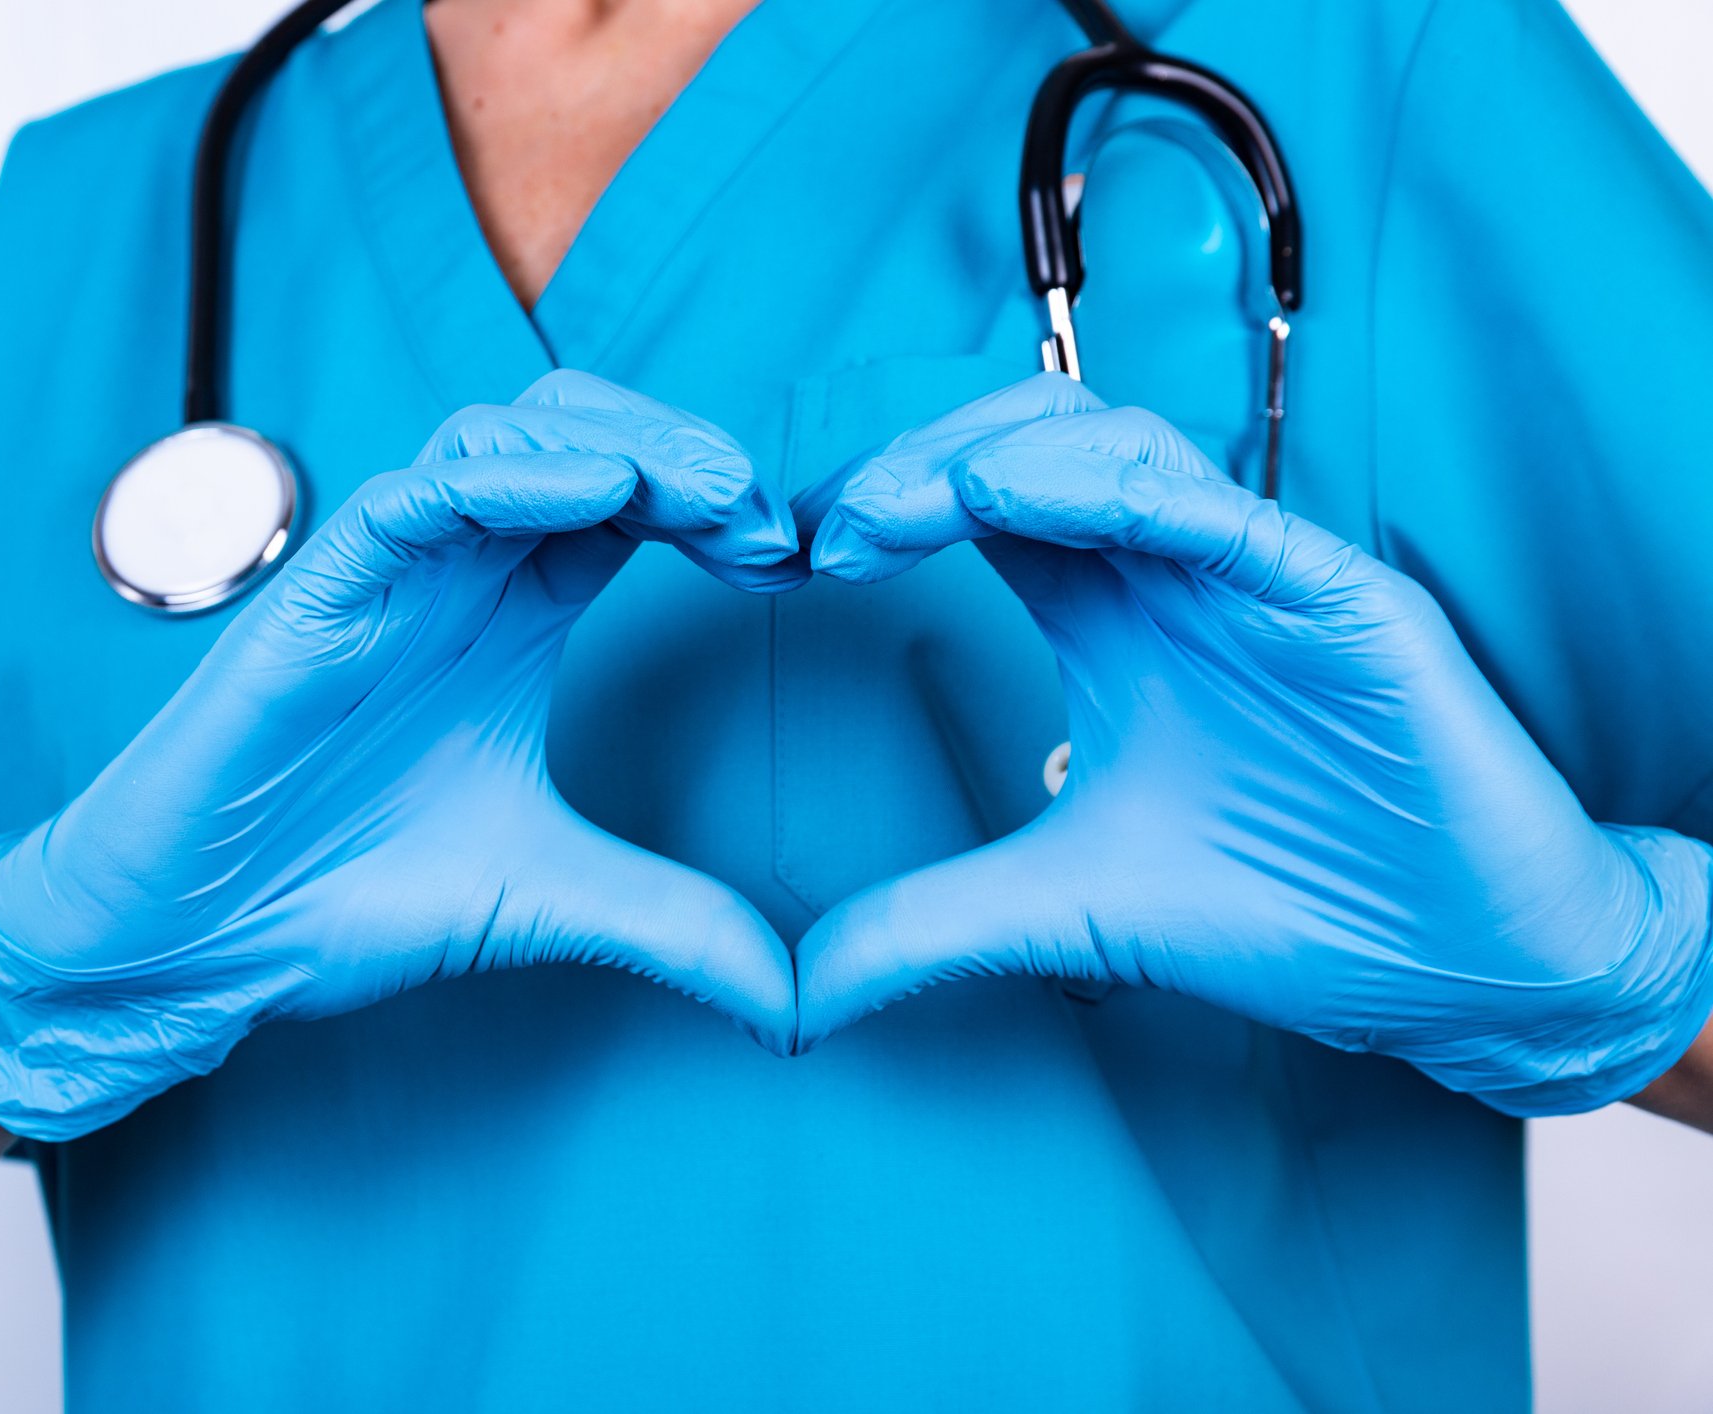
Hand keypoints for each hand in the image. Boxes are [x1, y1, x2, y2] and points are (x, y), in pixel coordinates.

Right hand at [0, 371, 803, 1138]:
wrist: (197, 946)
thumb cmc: (344, 895)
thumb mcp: (551, 899)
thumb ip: (678, 926)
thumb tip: (802, 1004)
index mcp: (516, 616)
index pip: (634, 504)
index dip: (720, 507)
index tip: (795, 561)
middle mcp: (458, 573)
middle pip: (584, 433)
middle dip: (687, 450)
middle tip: (769, 517)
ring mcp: (388, 572)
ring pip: (507, 431)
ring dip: (621, 443)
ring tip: (716, 495)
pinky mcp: (319, 589)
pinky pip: (418, 493)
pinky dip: (512, 477)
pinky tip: (602, 494)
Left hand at [796, 373, 1712, 1113]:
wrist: (1461, 969)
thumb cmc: (1288, 909)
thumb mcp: (1063, 912)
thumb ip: (926, 927)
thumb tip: (790, 1000)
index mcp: (1106, 617)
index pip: (979, 508)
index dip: (887, 506)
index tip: (802, 558)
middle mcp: (1173, 574)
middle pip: (1030, 442)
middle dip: (920, 458)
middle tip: (836, 524)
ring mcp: (1256, 575)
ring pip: (1118, 443)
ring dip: (998, 454)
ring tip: (903, 507)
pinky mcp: (1340, 598)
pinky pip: (1223, 510)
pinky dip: (1118, 490)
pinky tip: (1019, 502)